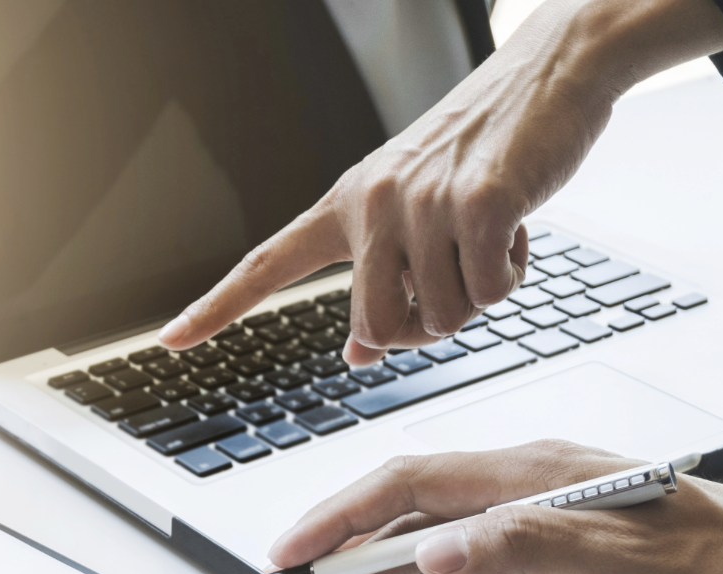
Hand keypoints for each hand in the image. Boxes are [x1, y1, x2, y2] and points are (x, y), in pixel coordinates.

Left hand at [157, 0, 722, 364]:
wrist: (550, 73)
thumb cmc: (484, 148)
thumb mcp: (416, 212)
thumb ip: (382, 277)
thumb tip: (358, 352)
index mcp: (348, 202)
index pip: (268, 262)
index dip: (217, 306)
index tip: (171, 340)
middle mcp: (374, 201)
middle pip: (376, 326)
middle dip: (421, 330)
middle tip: (452, 290)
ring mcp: (424, 201)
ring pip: (443, 318)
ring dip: (477, 297)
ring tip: (490, 240)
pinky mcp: (479, 204)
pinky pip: (488, 294)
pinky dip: (511, 278)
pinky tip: (516, 230)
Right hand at [251, 440, 722, 573]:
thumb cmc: (713, 561)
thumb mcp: (623, 559)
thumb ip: (528, 543)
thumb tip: (439, 549)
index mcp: (529, 472)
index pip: (409, 484)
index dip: (342, 517)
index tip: (295, 553)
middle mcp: (516, 482)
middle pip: (397, 511)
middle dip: (330, 552)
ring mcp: (522, 509)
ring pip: (414, 534)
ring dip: (356, 571)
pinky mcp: (533, 538)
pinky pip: (443, 550)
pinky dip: (397, 573)